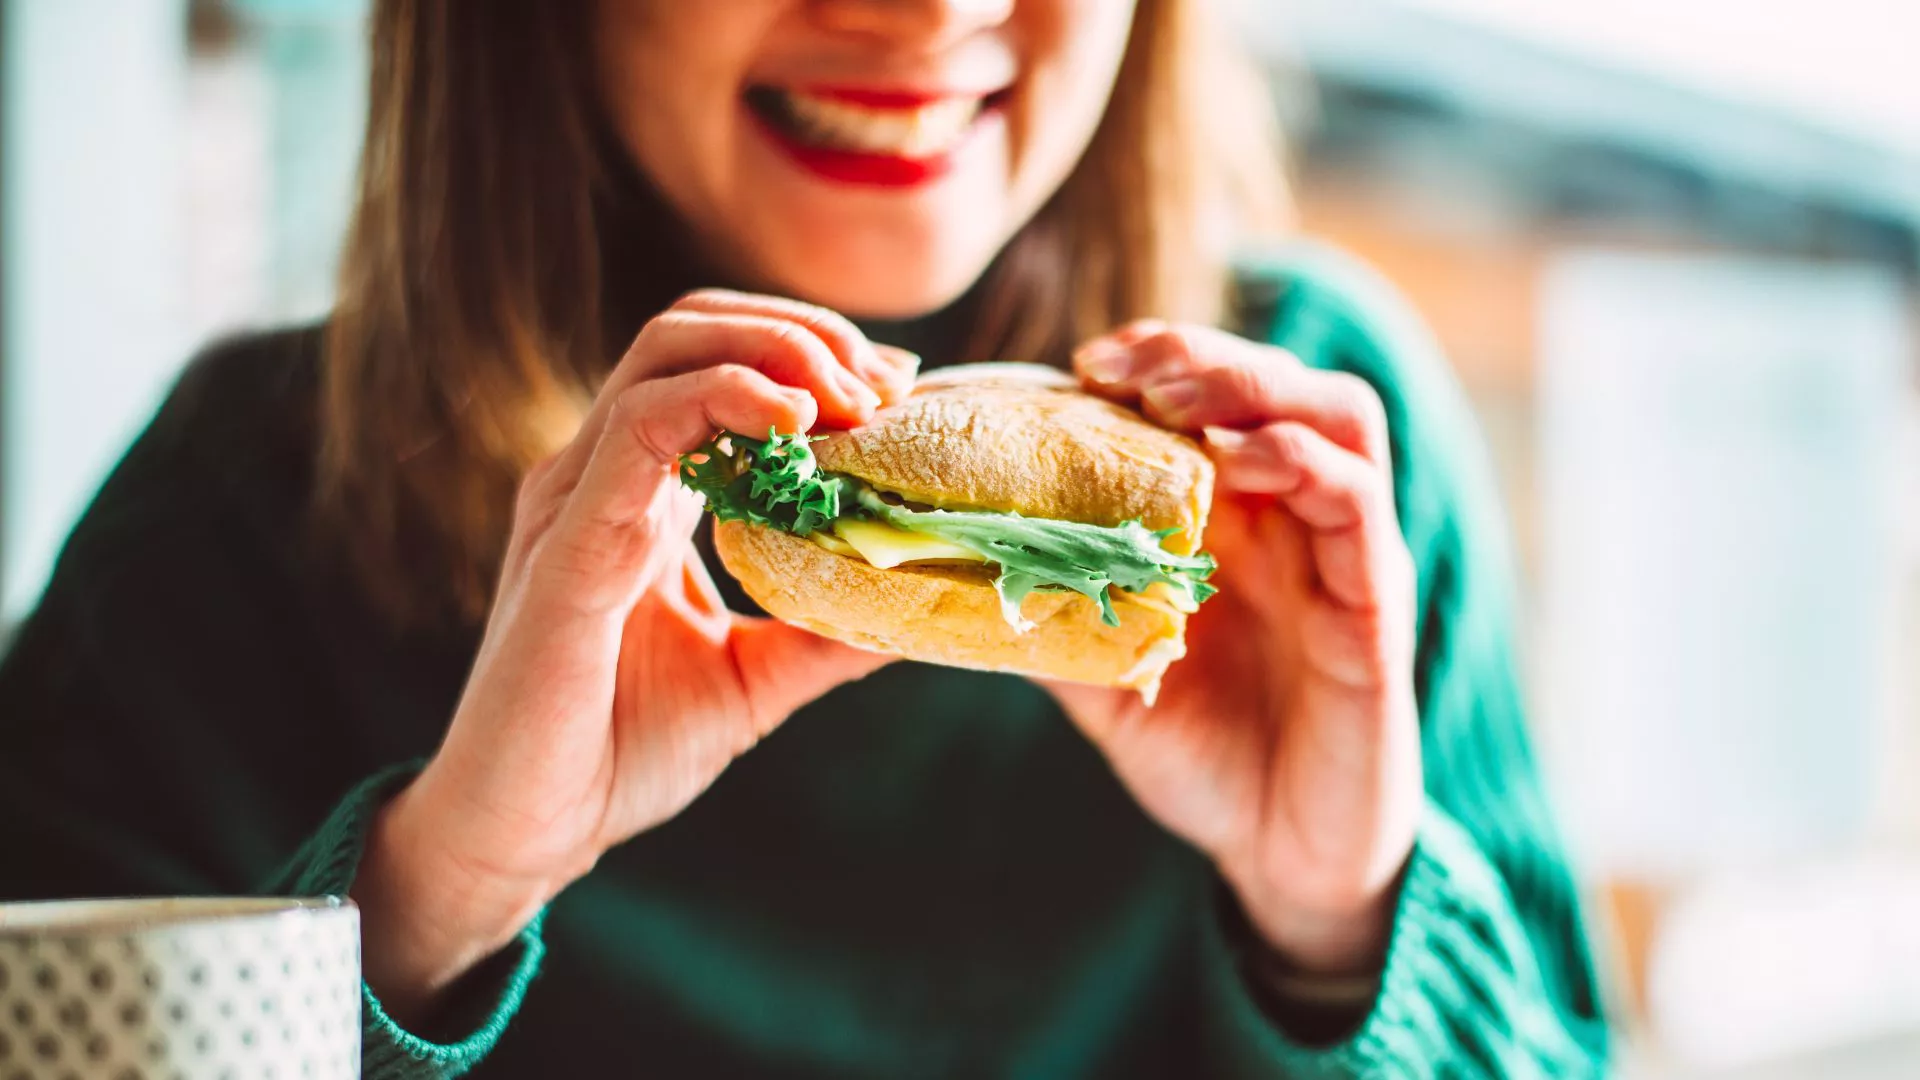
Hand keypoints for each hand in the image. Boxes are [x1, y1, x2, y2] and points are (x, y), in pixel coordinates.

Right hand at [351, 291, 917, 1017]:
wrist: (529, 832)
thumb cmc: (621, 750)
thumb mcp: (755, 679)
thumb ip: (827, 632)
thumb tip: (922, 604)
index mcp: (641, 490)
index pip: (719, 362)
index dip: (810, 354)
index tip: (896, 393)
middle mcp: (601, 473)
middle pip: (693, 328)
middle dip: (800, 332)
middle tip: (882, 387)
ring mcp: (575, 498)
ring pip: (666, 351)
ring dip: (774, 351)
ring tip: (849, 398)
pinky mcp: (565, 544)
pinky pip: (637, 430)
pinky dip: (720, 401)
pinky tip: (791, 425)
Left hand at [1050, 321, 1422, 975]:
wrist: (1283, 852)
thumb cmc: (1203, 753)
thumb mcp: (1105, 674)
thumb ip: (1053, 611)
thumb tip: (954, 563)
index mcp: (1239, 517)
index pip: (1215, 396)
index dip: (1156, 359)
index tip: (1081, 363)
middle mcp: (1298, 518)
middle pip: (1277, 382)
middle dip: (1199, 354)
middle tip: (1119, 366)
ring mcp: (1344, 553)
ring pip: (1337, 416)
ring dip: (1255, 388)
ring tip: (1172, 400)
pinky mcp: (1376, 603)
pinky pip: (1358, 504)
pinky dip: (1303, 464)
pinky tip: (1239, 462)